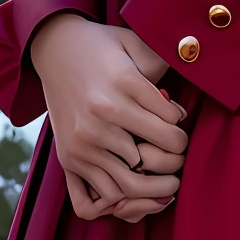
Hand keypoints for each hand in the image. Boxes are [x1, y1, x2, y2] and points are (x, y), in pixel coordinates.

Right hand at [28, 13, 187, 224]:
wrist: (53, 47)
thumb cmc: (101, 46)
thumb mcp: (135, 41)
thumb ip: (163, 61)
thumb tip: (187, 91)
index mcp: (123, 83)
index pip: (171, 125)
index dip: (182, 131)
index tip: (177, 127)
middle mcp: (102, 115)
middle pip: (156, 158)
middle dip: (176, 161)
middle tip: (179, 157)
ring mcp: (83, 140)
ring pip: (131, 184)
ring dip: (154, 187)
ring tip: (165, 180)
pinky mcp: (69, 157)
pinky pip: (102, 194)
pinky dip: (122, 198)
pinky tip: (134, 185)